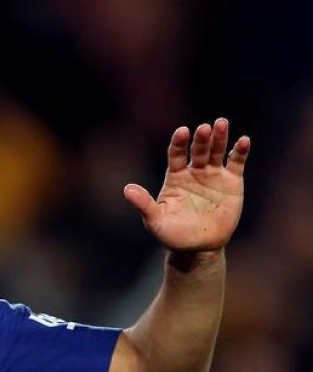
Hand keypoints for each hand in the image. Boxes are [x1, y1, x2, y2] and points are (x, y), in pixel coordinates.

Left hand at [124, 118, 250, 252]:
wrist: (198, 247)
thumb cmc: (173, 234)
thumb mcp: (156, 220)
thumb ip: (144, 204)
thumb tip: (127, 189)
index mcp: (175, 176)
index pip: (176, 154)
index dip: (178, 143)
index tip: (181, 132)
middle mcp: (194, 171)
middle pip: (198, 150)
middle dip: (201, 138)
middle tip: (204, 128)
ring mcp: (213, 174)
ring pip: (217, 151)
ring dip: (220, 137)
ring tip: (222, 123)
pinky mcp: (232, 181)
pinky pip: (236, 163)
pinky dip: (240, 151)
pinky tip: (244, 141)